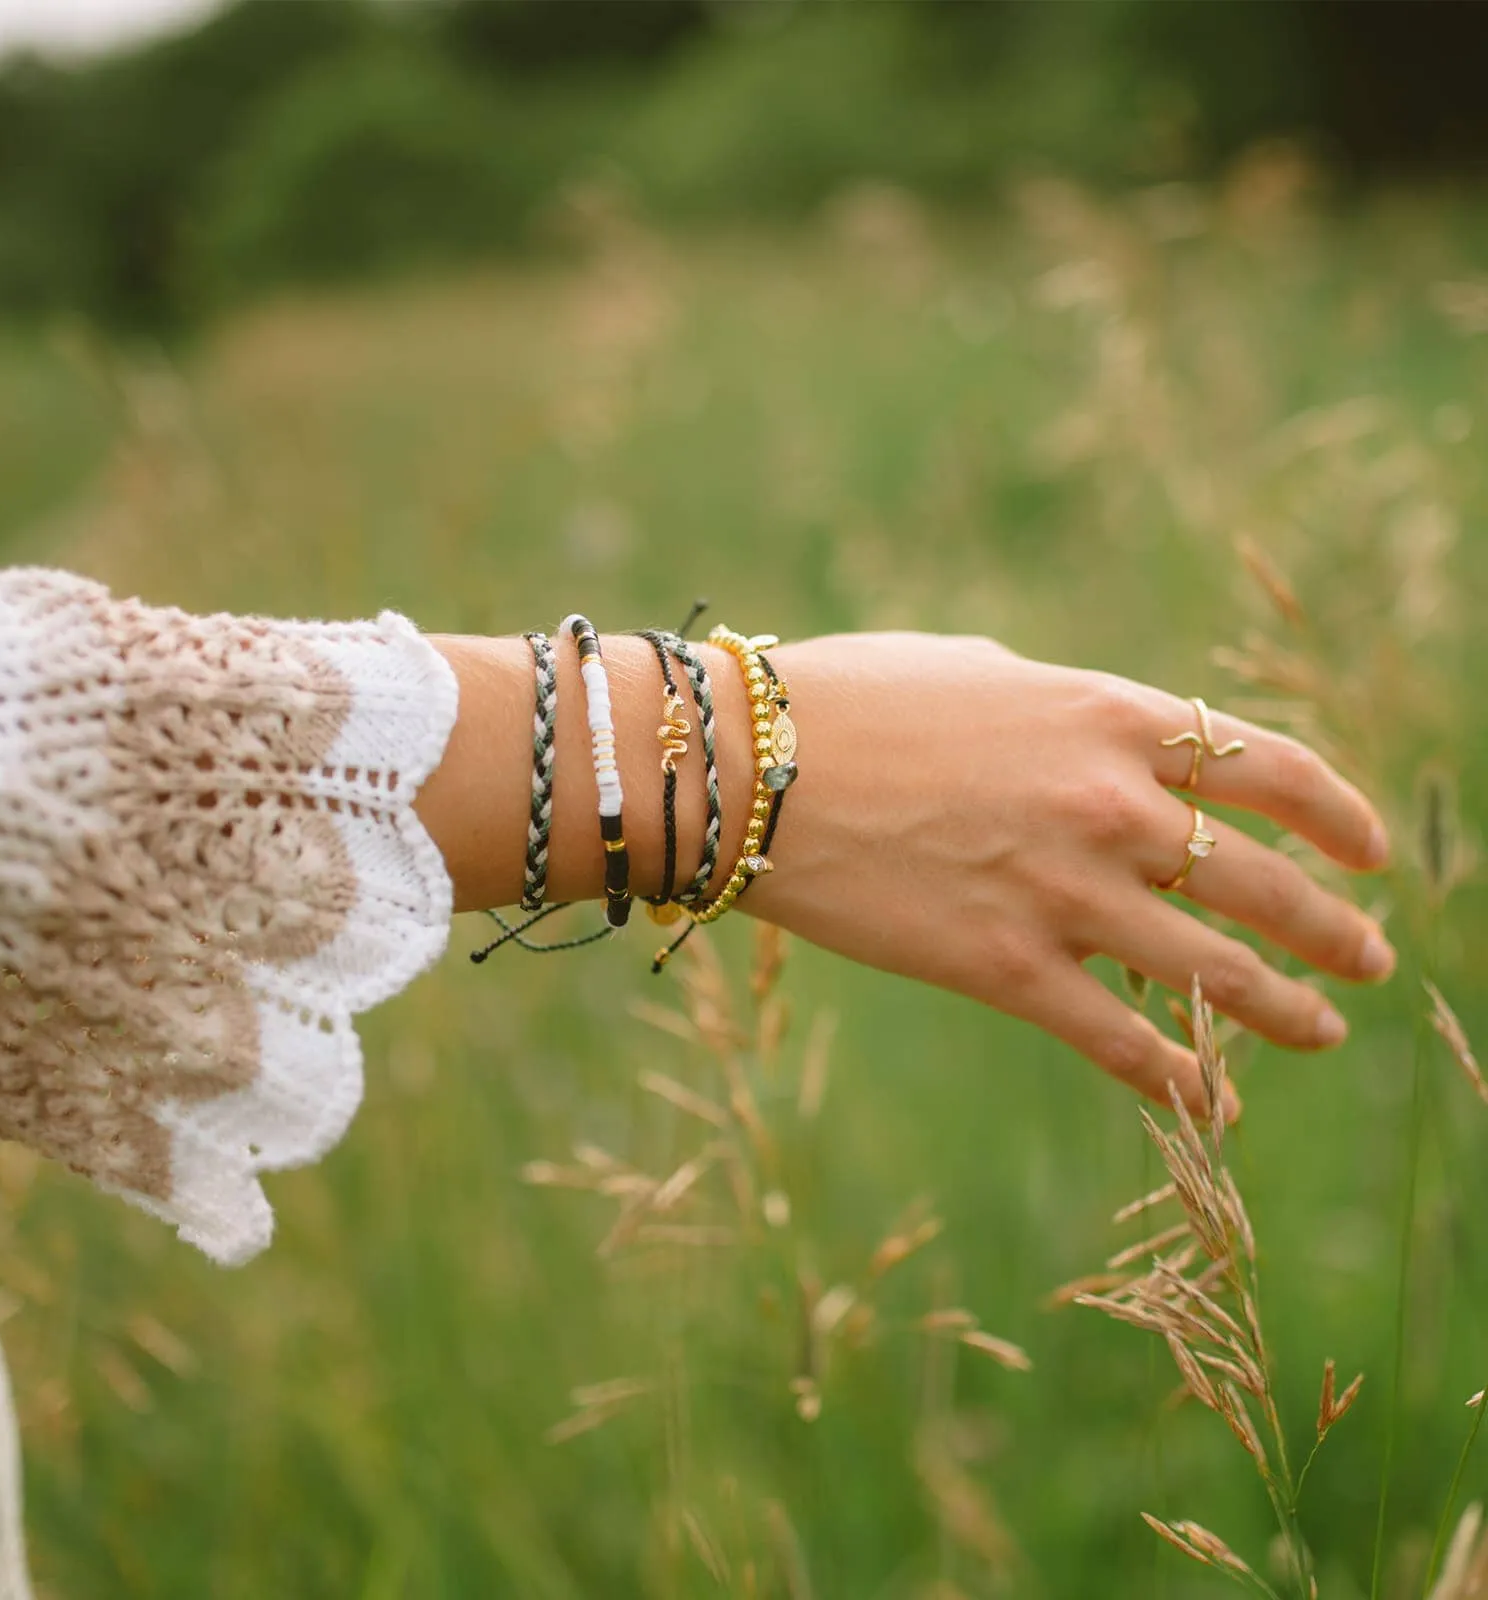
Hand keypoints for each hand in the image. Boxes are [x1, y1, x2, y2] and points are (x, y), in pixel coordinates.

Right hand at [752, 633, 1392, 1117]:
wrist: (748, 768)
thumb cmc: (848, 701)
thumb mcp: (980, 673)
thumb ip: (1063, 711)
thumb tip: (1105, 747)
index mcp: (1109, 717)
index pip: (1273, 770)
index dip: (1341, 816)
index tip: (1370, 851)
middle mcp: (1109, 805)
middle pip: (1268, 880)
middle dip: (1334, 927)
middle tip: (1368, 957)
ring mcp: (1062, 891)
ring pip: (1215, 970)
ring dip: (1285, 1009)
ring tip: (1322, 1030)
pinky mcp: (1004, 969)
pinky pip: (1123, 1040)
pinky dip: (1182, 1076)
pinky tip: (1217, 1100)